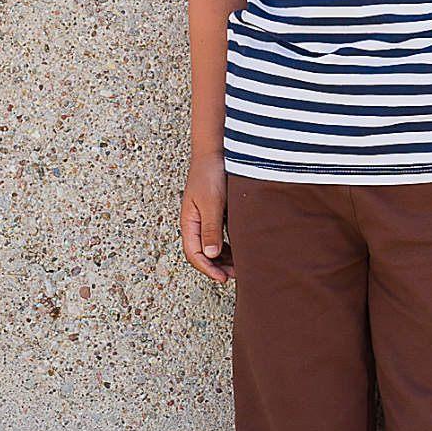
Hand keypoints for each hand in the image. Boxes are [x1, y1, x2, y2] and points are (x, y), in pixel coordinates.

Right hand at [180, 153, 232, 280]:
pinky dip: (230, 245)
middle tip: (236, 275)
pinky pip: (221, 235)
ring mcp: (206, 218)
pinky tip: (242, 249)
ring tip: (241, 266)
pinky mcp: (217, 212)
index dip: (208, 269)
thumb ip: (211, 228)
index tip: (223, 278)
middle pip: (203, 253)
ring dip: (224, 258)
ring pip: (213, 245)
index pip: (194, 254)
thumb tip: (210, 255)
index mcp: (189, 222)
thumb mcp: (212, 203)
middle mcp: (195, 223)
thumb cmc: (210, 174)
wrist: (216, 152)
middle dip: (217, 267)